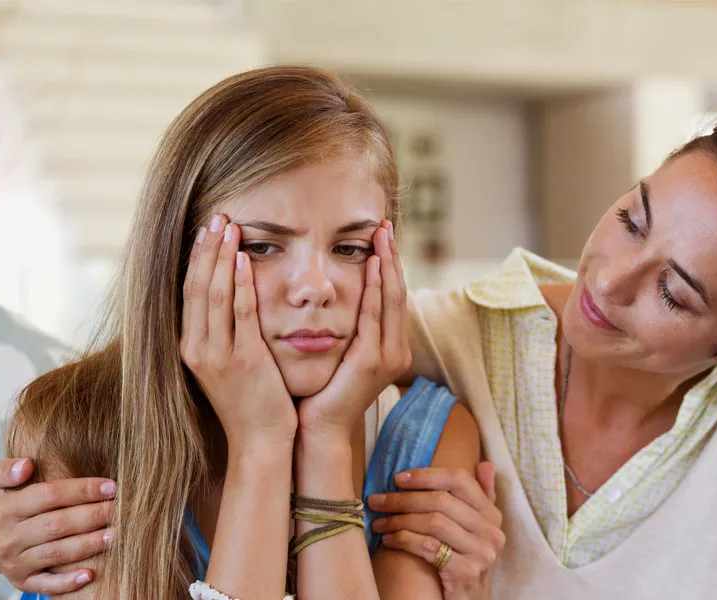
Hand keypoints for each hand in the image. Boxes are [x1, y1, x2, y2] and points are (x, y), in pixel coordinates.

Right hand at [0, 458, 115, 594]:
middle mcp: (8, 537)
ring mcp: (14, 561)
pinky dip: (66, 583)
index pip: (49, 496)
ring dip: (88, 545)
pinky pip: (44, 584)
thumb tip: (27, 465)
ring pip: (57, 553)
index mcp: (3, 509)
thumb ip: (3, 469)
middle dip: (94, 516)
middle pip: (59, 525)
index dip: (82, 490)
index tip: (110, 486)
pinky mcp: (20, 579)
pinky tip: (89, 574)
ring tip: (115, 534)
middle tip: (120, 508)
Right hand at [180, 213, 296, 446]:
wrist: (260, 442)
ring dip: (222, 257)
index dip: (196, 259)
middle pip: (196, 287)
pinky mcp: (245, 360)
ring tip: (229, 226)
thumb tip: (226, 300)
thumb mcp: (226, 365)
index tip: (205, 230)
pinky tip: (244, 259)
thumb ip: (223, 334)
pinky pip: (240, 314)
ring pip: (214, 295)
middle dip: (206, 249)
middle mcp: (197, 349)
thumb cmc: (249, 402)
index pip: (188, 293)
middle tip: (217, 215)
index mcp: (190, 348)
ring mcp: (218, 356)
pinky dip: (239, 284)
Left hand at [296, 221, 409, 439]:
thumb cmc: (321, 394)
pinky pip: (374, 316)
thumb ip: (347, 330)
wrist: (318, 431)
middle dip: (393, 257)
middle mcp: (396, 351)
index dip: (391, 267)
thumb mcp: (339, 357)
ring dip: (387, 265)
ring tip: (381, 236)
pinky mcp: (372, 361)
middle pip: (398, 293)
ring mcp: (388, 357)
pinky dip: (374, 288)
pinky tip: (371, 265)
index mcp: (390, 349)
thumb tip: (335, 299)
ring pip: (391, 300)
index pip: (393, 299)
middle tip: (385, 226)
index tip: (382, 238)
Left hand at [368, 463, 503, 598]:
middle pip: (441, 501)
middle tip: (377, 500)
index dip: (427, 475)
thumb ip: (482, 497)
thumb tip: (486, 464)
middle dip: (403, 498)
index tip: (398, 478)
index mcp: (492, 514)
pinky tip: (389, 540)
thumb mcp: (477, 530)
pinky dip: (404, 540)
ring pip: (433, 523)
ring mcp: (481, 553)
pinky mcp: (466, 573)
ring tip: (379, 522)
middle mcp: (491, 531)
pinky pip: (428, 548)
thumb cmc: (465, 561)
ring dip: (399, 520)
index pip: (459, 480)